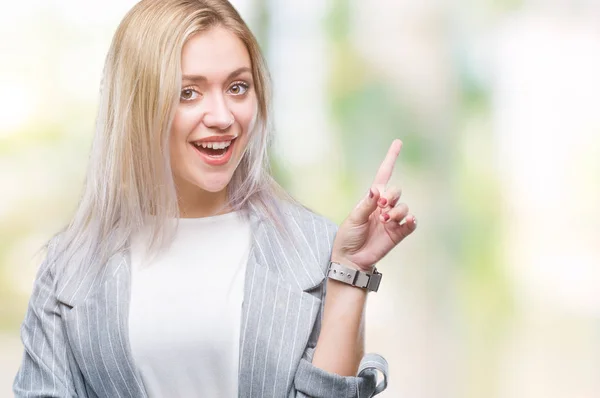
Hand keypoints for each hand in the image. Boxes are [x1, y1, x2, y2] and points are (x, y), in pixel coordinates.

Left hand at [331, 139, 416, 271]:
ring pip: (403, 207)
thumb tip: (377, 189)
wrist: (351, 259)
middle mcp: (383, 207)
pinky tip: (407, 221)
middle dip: (391, 195)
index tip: (398, 143)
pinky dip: (411, 220)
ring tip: (386, 220)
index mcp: (371, 199)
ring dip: (397, 211)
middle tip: (381, 205)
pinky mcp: (398, 233)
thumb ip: (367, 204)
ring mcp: (392, 220)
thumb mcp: (354, 218)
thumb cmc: (348, 237)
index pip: (383, 175)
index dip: (391, 158)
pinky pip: (410, 223)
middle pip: (396, 191)